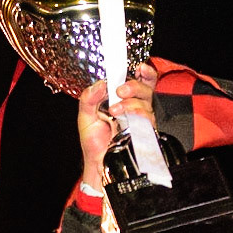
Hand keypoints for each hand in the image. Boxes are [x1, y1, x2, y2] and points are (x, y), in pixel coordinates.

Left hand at [77, 63, 157, 186]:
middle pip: (147, 88)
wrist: (96, 165)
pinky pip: (148, 118)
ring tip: (114, 110)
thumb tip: (101, 83)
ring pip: (147, 102)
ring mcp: (141, 121)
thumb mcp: (85, 116)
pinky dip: (136, 114)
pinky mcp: (145, 134)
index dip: (145, 72)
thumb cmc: (93, 143)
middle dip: (135, 85)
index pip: (140, 81)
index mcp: (123, 100)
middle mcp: (135, 108)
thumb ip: (89, 98)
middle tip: (120, 90)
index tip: (139, 67)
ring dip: (131, 102)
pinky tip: (122, 118)